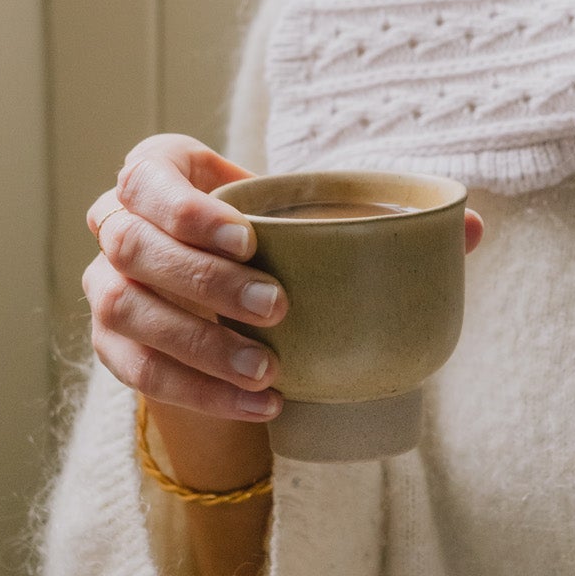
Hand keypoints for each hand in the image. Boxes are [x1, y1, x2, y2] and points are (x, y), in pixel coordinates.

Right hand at [85, 135, 484, 419]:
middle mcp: (116, 224)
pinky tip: (255, 404)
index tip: (250, 236)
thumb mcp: (310, 219)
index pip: (147, 177)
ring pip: (126, 310)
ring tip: (270, 371)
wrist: (226, 302)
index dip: (187, 207)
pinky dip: (196, 391)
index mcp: (158, 172)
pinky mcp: (111, 344)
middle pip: (135, 246)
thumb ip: (381, 217)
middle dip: (205, 279)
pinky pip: (137, 371)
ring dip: (199, 344)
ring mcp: (104, 286)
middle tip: (278, 308)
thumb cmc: (274, 245)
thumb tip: (470, 226)